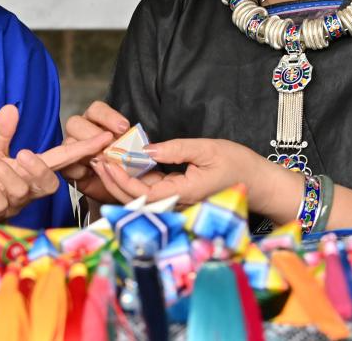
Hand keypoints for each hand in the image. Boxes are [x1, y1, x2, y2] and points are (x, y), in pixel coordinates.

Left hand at [0, 105, 112, 231]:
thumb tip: (11, 107)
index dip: (83, 150)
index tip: (104, 137)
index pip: (62, 160)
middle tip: (23, 152)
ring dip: (5, 173)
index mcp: (34, 173)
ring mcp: (14, 205)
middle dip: (39, 168)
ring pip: (20, 191)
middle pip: (48, 185)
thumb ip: (2, 133)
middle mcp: (29, 191)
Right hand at [60, 101, 131, 202]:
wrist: (120, 189)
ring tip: (104, 161)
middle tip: (111, 148)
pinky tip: (93, 173)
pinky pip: (66, 165)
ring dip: (87, 152)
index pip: (96, 110)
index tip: (124, 128)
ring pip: (70, 142)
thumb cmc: (127, 166)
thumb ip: (133, 144)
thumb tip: (139, 143)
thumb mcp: (134, 152)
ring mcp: (72, 149)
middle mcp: (81, 131)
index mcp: (97, 122)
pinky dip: (80, 169)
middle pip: (75, 122)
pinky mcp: (68, 168)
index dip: (108, 116)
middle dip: (94, 135)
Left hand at [95, 138, 251, 206]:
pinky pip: (149, 190)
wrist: (257, 182)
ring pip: (139, 196)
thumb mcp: (208, 149)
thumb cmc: (237, 164)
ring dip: (118, 180)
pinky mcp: (175, 194)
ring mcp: (175, 199)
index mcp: (183, 193)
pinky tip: (120, 163)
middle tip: (94, 158)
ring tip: (101, 159)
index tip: (106, 162)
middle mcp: (175, 201)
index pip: (143, 193)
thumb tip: (146, 150)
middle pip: (135, 199)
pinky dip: (132, 178)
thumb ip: (176, 149)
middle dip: (112, 181)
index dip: (121, 180)